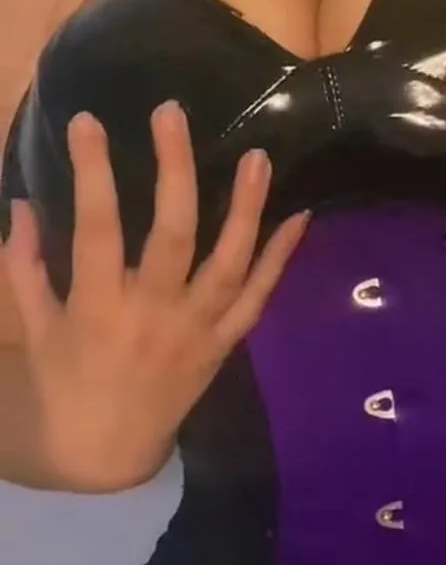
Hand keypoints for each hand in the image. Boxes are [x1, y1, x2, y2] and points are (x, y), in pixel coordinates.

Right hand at [3, 102, 307, 491]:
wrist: (109, 450)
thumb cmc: (65, 384)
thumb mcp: (34, 327)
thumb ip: (24, 266)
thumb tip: (22, 203)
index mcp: (99, 307)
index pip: (98, 226)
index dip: (93, 171)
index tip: (88, 122)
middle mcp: (155, 313)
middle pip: (174, 234)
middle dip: (175, 170)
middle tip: (173, 114)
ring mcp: (197, 330)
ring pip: (228, 263)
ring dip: (246, 209)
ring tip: (258, 157)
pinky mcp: (223, 345)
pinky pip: (258, 300)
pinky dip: (280, 261)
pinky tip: (299, 219)